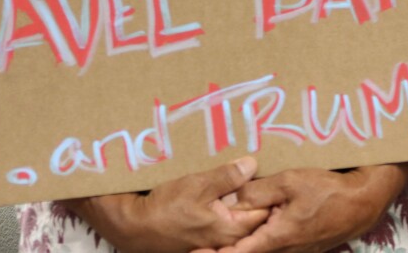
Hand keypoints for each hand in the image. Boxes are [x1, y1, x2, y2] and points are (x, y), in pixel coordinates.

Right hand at [58, 157, 268, 252]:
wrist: (135, 228)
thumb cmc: (165, 208)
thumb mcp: (197, 185)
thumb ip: (227, 176)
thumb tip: (253, 165)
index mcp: (233, 228)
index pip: (265, 210)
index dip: (269, 190)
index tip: (272, 171)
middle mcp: (229, 241)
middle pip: (254, 217)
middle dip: (256, 195)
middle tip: (257, 171)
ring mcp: (217, 243)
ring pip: (239, 219)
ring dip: (240, 201)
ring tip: (239, 178)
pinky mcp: (206, 240)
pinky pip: (225, 223)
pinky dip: (227, 208)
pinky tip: (221, 193)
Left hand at [201, 162, 407, 252]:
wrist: (363, 201)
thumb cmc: (327, 191)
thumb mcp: (289, 182)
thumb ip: (259, 191)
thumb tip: (231, 198)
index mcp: (277, 237)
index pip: (239, 252)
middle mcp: (286, 249)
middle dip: (226, 249)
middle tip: (201, 248)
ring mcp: (297, 249)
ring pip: (264, 249)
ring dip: (244, 243)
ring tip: (221, 239)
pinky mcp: (304, 245)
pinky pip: (277, 245)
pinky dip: (261, 239)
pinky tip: (258, 225)